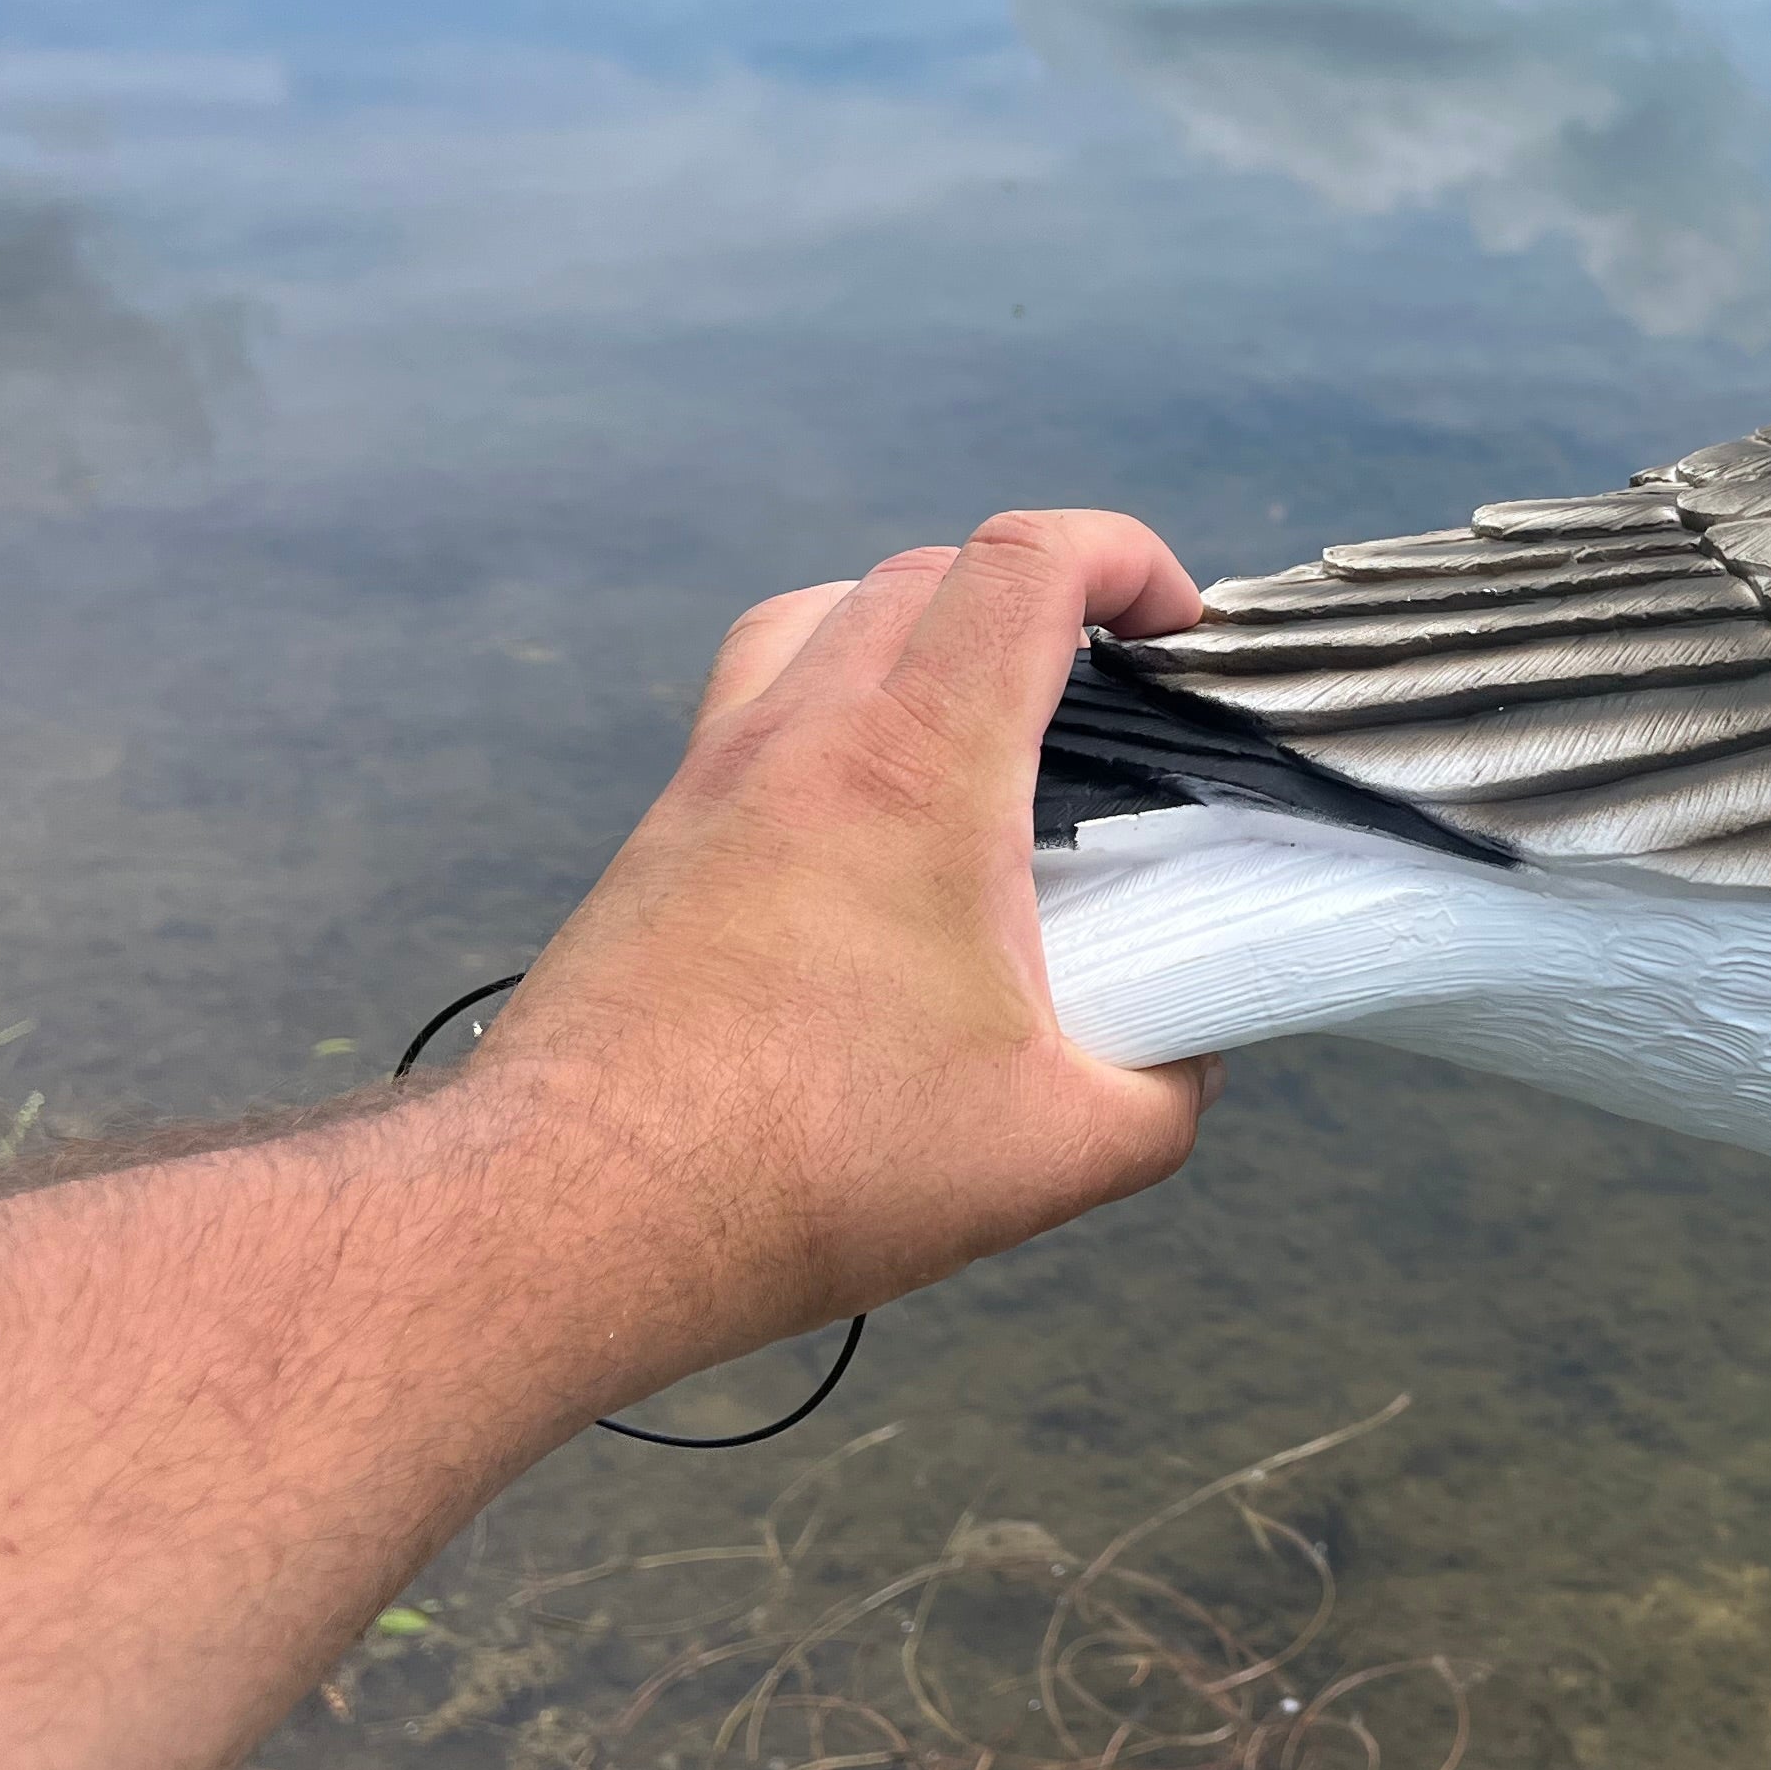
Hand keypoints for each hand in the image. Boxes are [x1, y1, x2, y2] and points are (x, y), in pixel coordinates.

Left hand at [471, 510, 1219, 1379]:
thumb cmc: (813, 1166)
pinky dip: (831, 710)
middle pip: (925, 572)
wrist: (582, 1214)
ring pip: (817, 617)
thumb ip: (1165, 1093)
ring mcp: (712, 778)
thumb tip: (1188, 1063)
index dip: (1124, 555)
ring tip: (976, 726)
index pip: (1027, 563)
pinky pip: (752, 706)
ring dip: (915, 630)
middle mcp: (805, 735)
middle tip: (1101, 687)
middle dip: (1037, 596)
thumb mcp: (1061, 1149)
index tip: (1176, 622)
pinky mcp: (658, 841)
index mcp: (919, 766)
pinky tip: (870, 829)